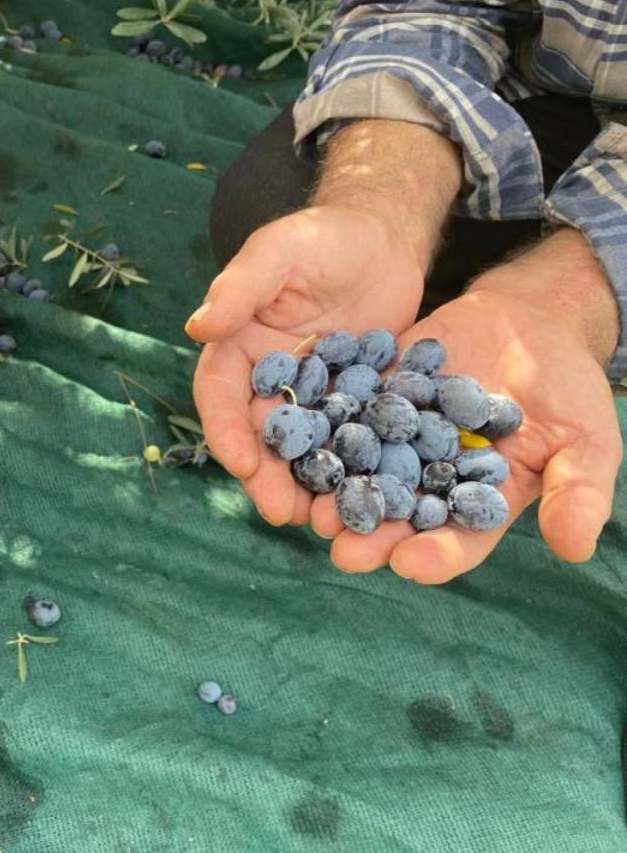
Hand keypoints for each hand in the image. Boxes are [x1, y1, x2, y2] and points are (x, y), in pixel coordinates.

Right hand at [188, 204, 428, 523]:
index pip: (219, 396)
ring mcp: (312, 397)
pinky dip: (354, 474)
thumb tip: (197, 326)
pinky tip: (368, 500)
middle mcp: (267, 380)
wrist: (385, 239)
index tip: (241, 463)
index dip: (225, 431)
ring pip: (302, 451)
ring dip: (306, 488)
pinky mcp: (353, 405)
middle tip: (280, 512)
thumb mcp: (279, 251)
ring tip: (321, 521)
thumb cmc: (324, 236)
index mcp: (236, 347)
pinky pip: (349, 444)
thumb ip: (240, 286)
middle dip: (265, 477)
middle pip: (257, 436)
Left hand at [312, 230, 622, 582]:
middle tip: (344, 553)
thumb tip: (576, 548)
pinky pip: (345, 415)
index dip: (435, 555)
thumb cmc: (567, 389)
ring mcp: (395, 440)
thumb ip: (577, 490)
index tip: (410, 565)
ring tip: (313, 509)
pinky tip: (302, 439)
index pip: (457, 540)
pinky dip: (325, 427)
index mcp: (477, 503)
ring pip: (361, 473)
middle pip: (397, 517)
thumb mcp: (586, 439)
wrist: (530, 322)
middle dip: (371, 535)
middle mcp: (428, 479)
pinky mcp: (372, 400)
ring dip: (337, 492)